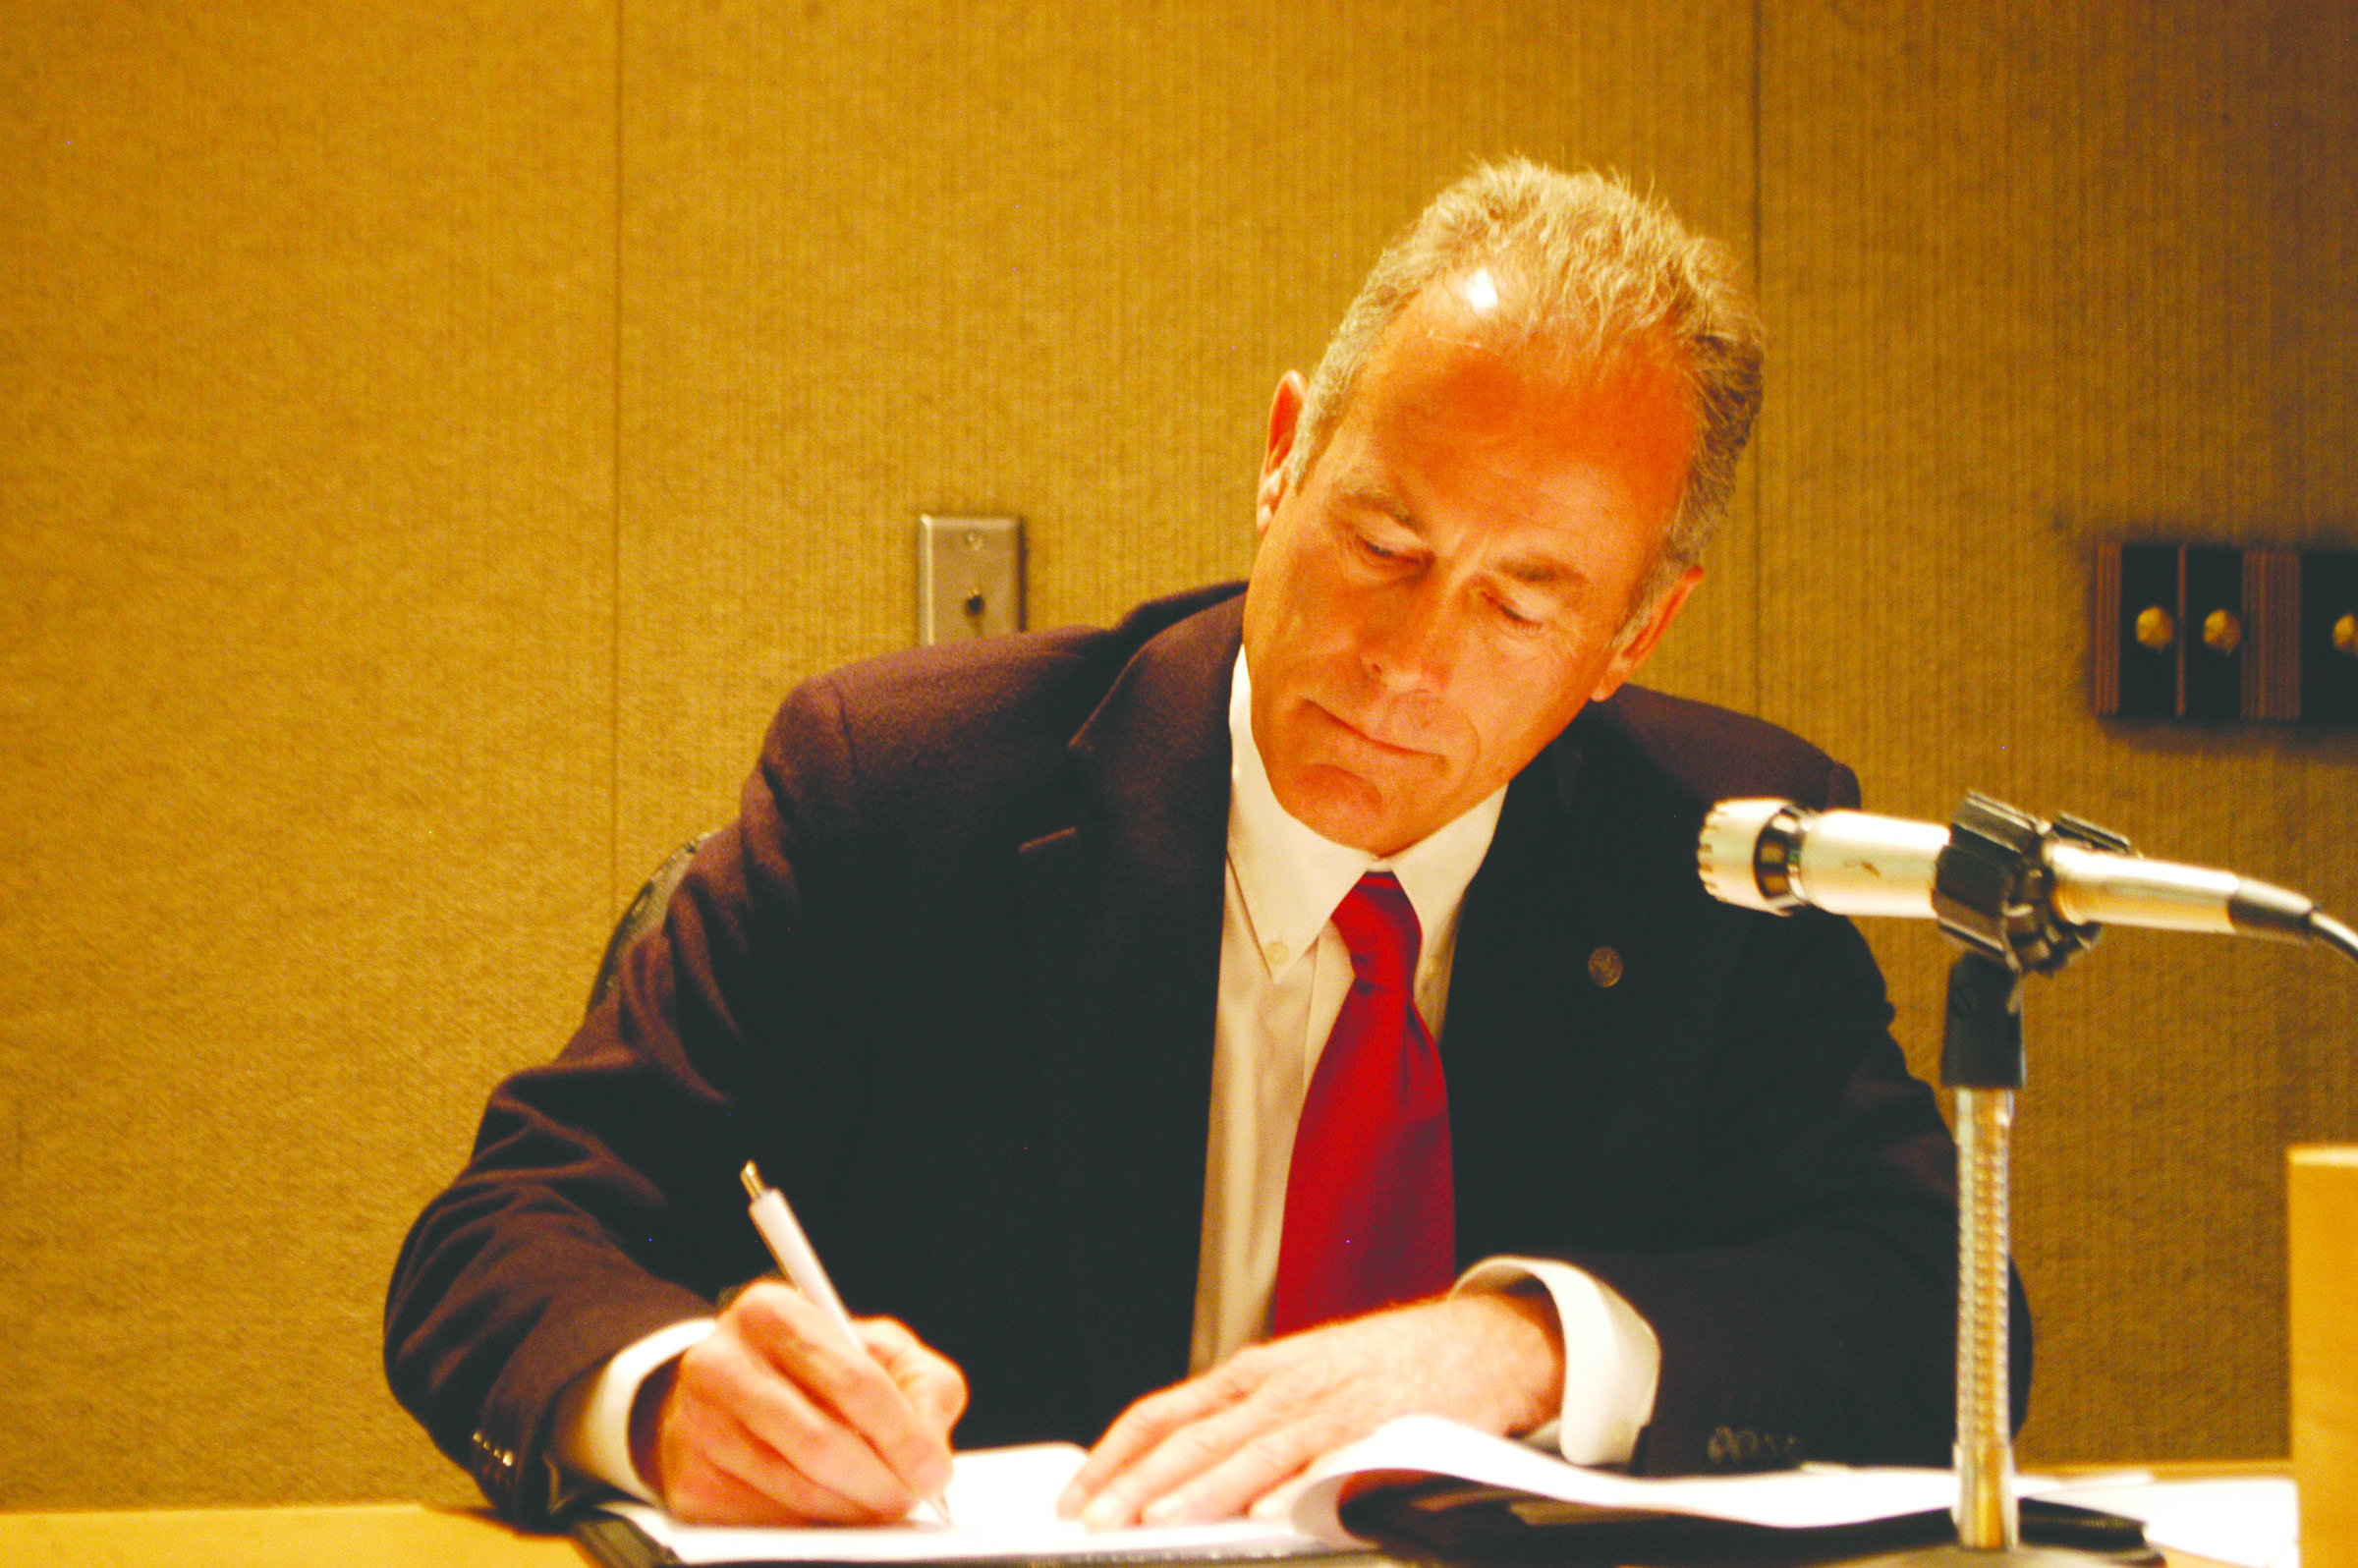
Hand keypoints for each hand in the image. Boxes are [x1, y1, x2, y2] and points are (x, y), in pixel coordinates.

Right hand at [633, 1280, 966, 1524]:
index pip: (853, 1380)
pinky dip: (811, 1525)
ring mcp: (696, 1425)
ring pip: (795, 1490)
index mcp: (772, 1313)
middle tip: (909, 1497)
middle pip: (821, 1442)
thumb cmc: (813, 1369)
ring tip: (876, 1503)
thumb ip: (921, 1384)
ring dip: (851, 1510)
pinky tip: (829, 1508)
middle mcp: (722, 1363)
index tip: (933, 1469)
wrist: (722, 1393)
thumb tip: (929, 1446)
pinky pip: (765, 1521)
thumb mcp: (876, 1350)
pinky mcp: (689, 1482)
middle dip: (881, 1482)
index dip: (902, 1433)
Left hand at [1057, 1290, 1563, 1527]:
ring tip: (1158, 1520)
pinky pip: (1330, 1461)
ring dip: (1201, 1490)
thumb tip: (1179, 1470)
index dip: (1116, 1453)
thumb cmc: (1387, 1367)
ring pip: (1251, 1451)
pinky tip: (1268, 1509)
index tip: (1077, 1493)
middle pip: (1195, 1436)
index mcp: (1257, 1374)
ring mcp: (1329, 1407)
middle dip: (1138, 1482)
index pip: (1166, 1412)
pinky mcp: (1379, 1430)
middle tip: (1095, 1520)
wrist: (1480, 1343)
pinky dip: (1295, 1485)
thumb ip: (1247, 1419)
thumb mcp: (1302, 1378)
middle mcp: (1283, 1386)